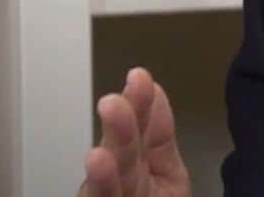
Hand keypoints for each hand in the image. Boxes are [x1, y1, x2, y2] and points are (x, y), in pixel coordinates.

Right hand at [77, 67, 190, 196]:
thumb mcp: (167, 176)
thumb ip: (158, 138)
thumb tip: (155, 91)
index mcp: (142, 168)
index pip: (146, 134)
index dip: (143, 106)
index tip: (141, 77)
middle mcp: (122, 185)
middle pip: (122, 158)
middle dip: (119, 132)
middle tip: (113, 103)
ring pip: (106, 189)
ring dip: (101, 175)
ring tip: (97, 155)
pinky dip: (98, 190)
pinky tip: (96, 172)